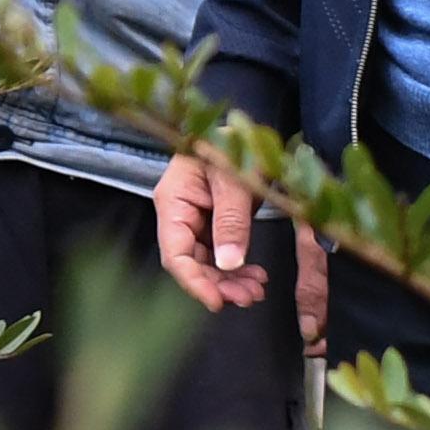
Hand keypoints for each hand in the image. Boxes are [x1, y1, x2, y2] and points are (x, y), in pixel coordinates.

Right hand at [155, 153, 328, 342]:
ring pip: (207, 262)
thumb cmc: (234, 143)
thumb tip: (228, 263)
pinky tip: (254, 276)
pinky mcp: (213, 221)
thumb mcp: (235, 180)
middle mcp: (180, 214)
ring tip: (256, 290)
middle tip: (249, 297)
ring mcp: (196, 219)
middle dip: (218, 284)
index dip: (194, 282)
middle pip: (191, 262)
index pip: (175, 254)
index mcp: (173, 201)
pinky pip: (220, 253)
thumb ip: (231, 220)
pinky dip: (236, 267)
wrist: (246, 128)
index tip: (217, 301)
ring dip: (229, 280)